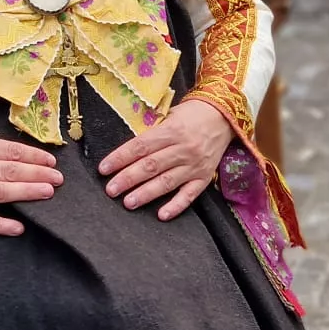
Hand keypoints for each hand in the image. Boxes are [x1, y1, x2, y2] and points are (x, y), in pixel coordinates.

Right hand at [0, 132, 61, 235]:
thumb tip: (11, 152)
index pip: (9, 151)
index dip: (32, 155)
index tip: (51, 161)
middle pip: (9, 171)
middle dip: (37, 174)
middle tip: (58, 178)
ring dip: (26, 193)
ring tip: (47, 192)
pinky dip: (0, 225)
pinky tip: (19, 227)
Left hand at [98, 99, 232, 221]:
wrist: (224, 116)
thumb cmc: (192, 114)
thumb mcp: (170, 116)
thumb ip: (152, 134)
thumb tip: (127, 152)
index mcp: (171, 131)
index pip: (140, 146)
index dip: (120, 158)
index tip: (104, 169)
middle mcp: (183, 149)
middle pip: (151, 166)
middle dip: (128, 178)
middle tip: (111, 189)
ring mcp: (195, 165)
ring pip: (166, 182)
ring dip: (146, 194)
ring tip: (128, 202)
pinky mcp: (204, 177)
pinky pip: (189, 195)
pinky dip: (176, 206)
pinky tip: (161, 215)